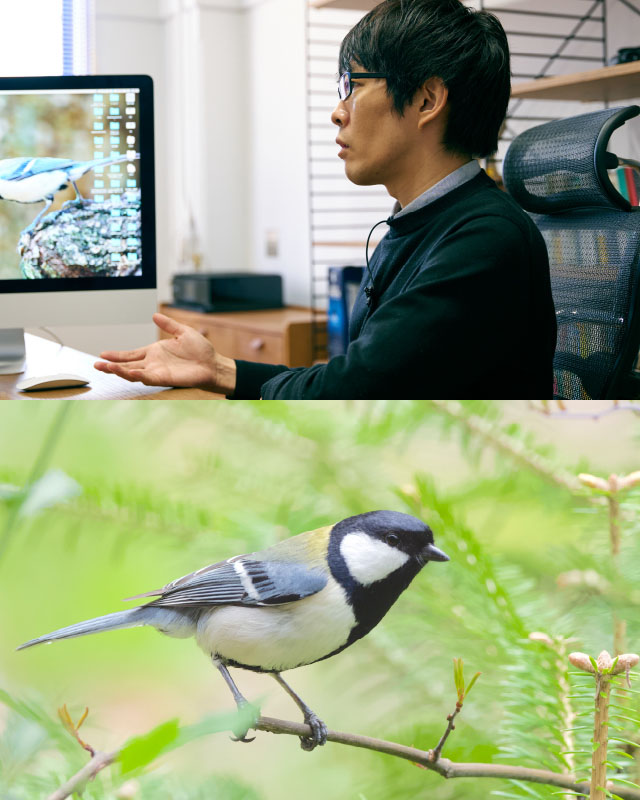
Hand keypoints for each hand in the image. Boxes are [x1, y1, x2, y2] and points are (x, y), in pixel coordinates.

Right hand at [94, 312, 236, 393]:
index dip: (117, 355)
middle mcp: (153, 363)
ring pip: (132, 373)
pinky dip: (136, 375)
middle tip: (96, 364)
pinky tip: (127, 372)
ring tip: (105, 367)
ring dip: (118, 371)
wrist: (213, 363)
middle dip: (111, 365)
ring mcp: (157, 371)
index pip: (131, 354)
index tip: (103, 354)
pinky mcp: (164, 378)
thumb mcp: (182, 332)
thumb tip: (155, 315)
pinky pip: (146, 378)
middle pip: (126, 365)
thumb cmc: (201, 350)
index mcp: (154, 352)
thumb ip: (168, 324)